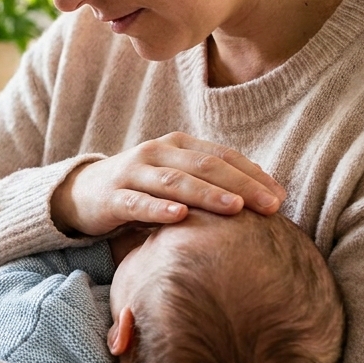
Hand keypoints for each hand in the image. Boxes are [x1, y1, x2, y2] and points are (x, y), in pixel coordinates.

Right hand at [52, 132, 286, 236]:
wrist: (82, 194)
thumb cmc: (140, 189)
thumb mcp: (175, 180)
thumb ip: (209, 183)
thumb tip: (263, 196)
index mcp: (177, 146)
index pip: (222, 156)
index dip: (253, 174)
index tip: (280, 197)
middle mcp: (156, 153)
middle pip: (205, 166)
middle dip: (241, 185)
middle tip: (271, 206)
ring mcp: (133, 173)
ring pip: (175, 181)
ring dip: (207, 194)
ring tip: (235, 207)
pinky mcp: (112, 197)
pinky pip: (138, 203)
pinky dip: (159, 209)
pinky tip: (180, 216)